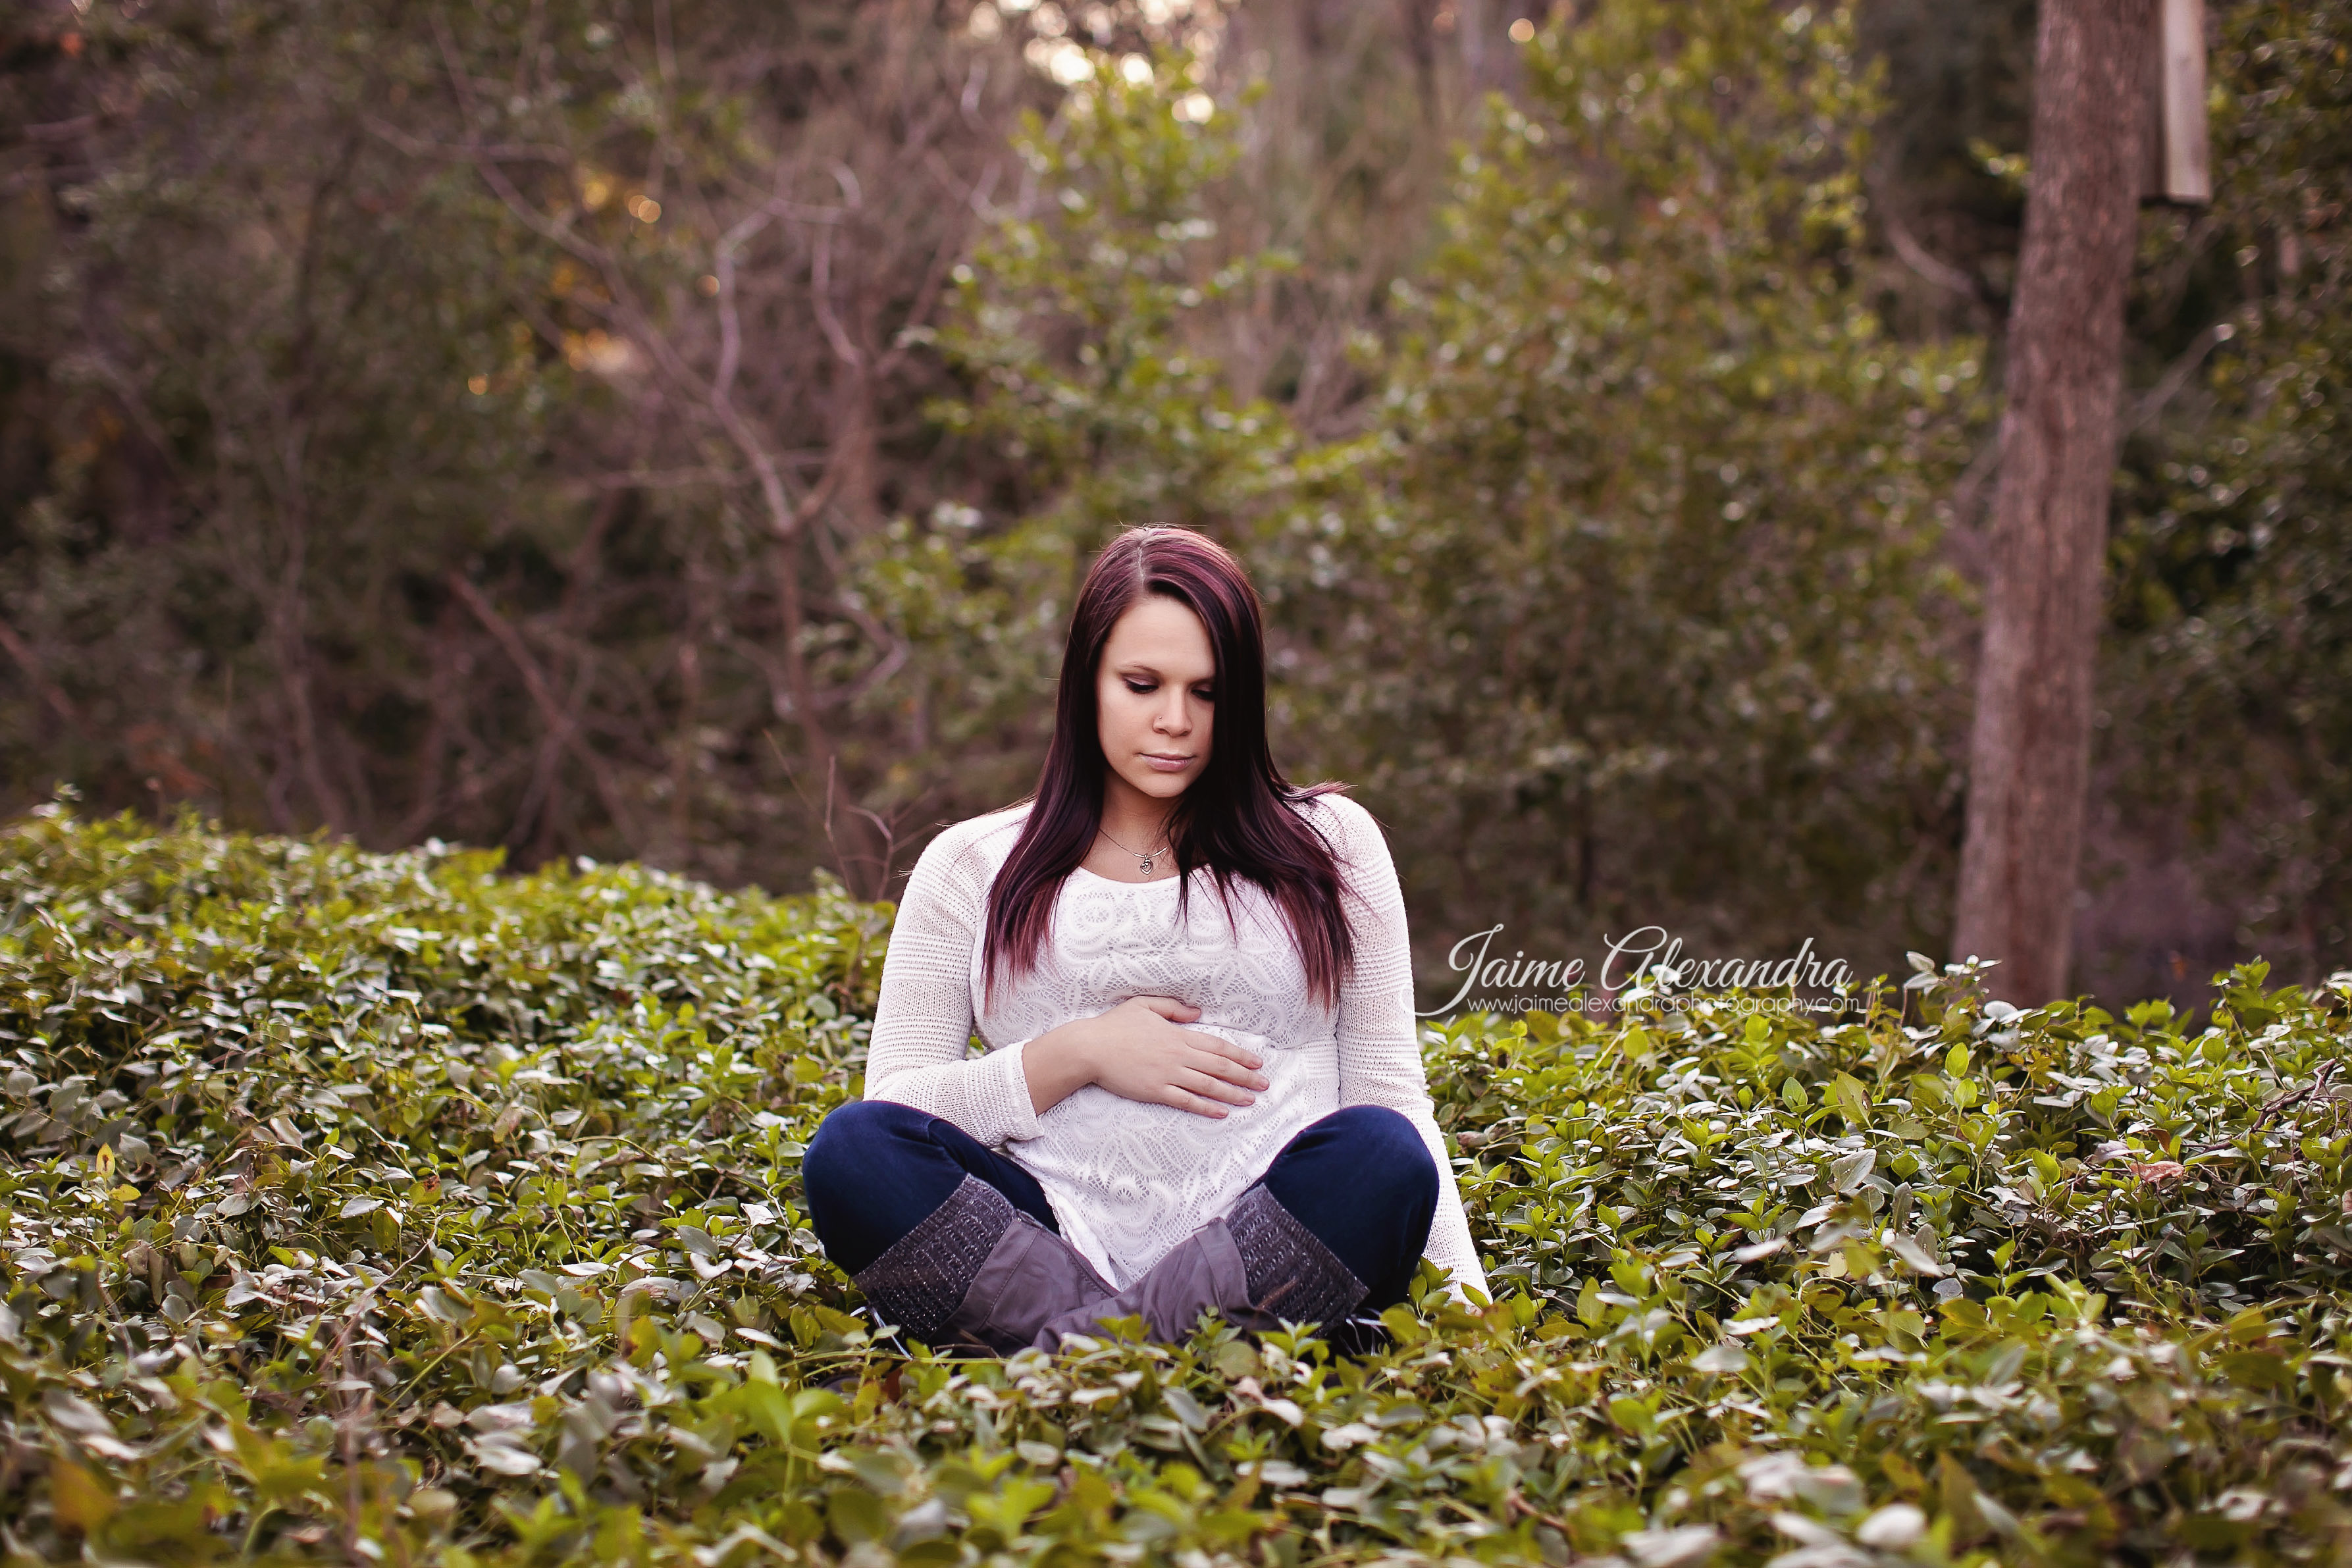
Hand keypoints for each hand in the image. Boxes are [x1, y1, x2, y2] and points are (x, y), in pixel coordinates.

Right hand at [1022, 996, 1268, 1118]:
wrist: (1089, 1048)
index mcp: (1177, 1034)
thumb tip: (1198, 1012)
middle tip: (1265, 1084)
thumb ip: (1173, 1008)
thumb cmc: (1114, 1025)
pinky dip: (1206, 1107)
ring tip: (1250, 1099)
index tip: (1257, 1062)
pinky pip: (1186, 1100)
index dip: (1240, 1055)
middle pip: (1219, 1067)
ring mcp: (1167, 1074)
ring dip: (1232, 1093)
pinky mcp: (1155, 1091)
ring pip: (1208, 1085)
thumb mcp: (1144, 1005)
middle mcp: (1177, 1055)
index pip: (1216, 1046)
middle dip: (1245, 1076)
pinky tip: (1222, 1112)